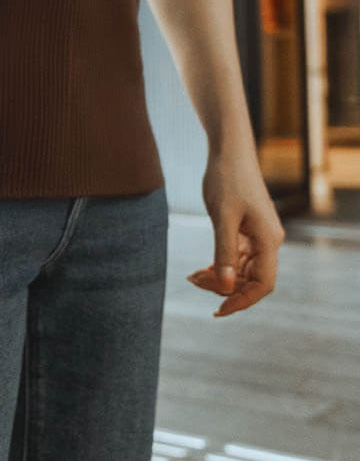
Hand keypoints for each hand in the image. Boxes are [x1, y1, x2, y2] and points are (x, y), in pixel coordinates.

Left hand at [190, 141, 285, 315]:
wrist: (229, 150)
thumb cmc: (226, 179)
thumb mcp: (222, 217)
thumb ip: (224, 252)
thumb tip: (224, 288)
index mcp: (268, 240)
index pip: (262, 284)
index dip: (241, 300)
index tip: (218, 310)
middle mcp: (268, 240)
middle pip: (251, 278)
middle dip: (224, 286)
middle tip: (193, 281)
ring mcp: (259, 235)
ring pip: (242, 268)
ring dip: (220, 276)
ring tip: (192, 276)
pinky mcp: (248, 228)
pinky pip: (237, 255)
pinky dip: (221, 263)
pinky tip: (202, 268)